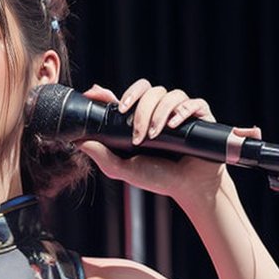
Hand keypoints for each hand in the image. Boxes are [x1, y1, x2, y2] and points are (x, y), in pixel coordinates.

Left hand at [77, 80, 261, 202]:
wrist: (189, 188)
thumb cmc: (158, 178)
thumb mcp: (123, 169)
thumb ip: (102, 155)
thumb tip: (78, 141)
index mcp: (141, 119)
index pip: (127, 96)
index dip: (110, 93)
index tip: (95, 94)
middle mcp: (160, 110)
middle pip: (148, 91)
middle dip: (140, 110)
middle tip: (137, 135)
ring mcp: (180, 112)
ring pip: (168, 95)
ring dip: (159, 114)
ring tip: (156, 136)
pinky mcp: (200, 115)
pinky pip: (193, 102)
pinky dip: (182, 111)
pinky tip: (174, 125)